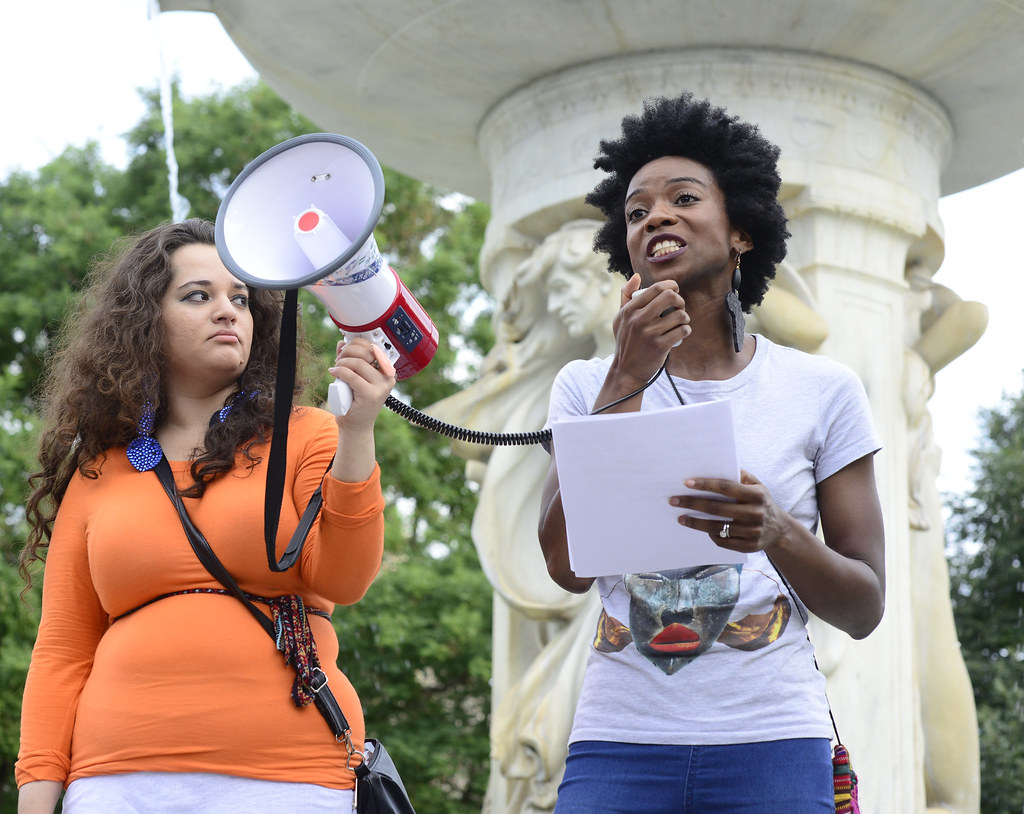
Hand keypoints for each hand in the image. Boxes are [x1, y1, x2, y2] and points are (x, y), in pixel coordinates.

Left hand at [328, 338, 395, 428]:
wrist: (356, 425)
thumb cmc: (356, 402)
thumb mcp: (354, 376)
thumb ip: (350, 360)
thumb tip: (342, 343)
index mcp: (387, 371)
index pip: (373, 347)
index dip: (356, 344)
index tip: (345, 349)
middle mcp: (387, 378)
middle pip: (365, 353)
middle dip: (346, 353)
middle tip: (338, 360)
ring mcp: (381, 387)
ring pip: (358, 363)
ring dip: (342, 362)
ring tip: (336, 368)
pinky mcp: (371, 394)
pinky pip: (351, 376)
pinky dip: (340, 371)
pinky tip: (334, 372)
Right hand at [611, 274, 689, 383]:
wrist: (626, 370)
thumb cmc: (626, 342)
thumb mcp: (620, 318)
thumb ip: (626, 296)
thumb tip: (637, 276)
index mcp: (630, 310)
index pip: (656, 288)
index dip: (671, 286)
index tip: (674, 291)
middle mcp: (638, 319)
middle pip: (670, 297)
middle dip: (680, 300)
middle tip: (679, 308)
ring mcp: (649, 333)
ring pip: (679, 315)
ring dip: (685, 317)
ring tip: (681, 322)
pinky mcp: (660, 346)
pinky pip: (682, 331)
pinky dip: (686, 330)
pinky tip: (682, 333)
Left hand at [669, 470, 790, 553]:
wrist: (779, 529)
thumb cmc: (760, 501)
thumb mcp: (757, 485)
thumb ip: (741, 475)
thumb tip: (720, 464)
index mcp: (756, 495)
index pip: (727, 487)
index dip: (706, 484)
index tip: (686, 483)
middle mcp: (756, 513)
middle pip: (717, 508)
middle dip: (692, 503)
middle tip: (674, 500)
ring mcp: (753, 532)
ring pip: (717, 527)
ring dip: (695, 523)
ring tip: (681, 517)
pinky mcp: (749, 546)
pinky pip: (723, 541)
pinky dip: (709, 534)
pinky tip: (700, 529)